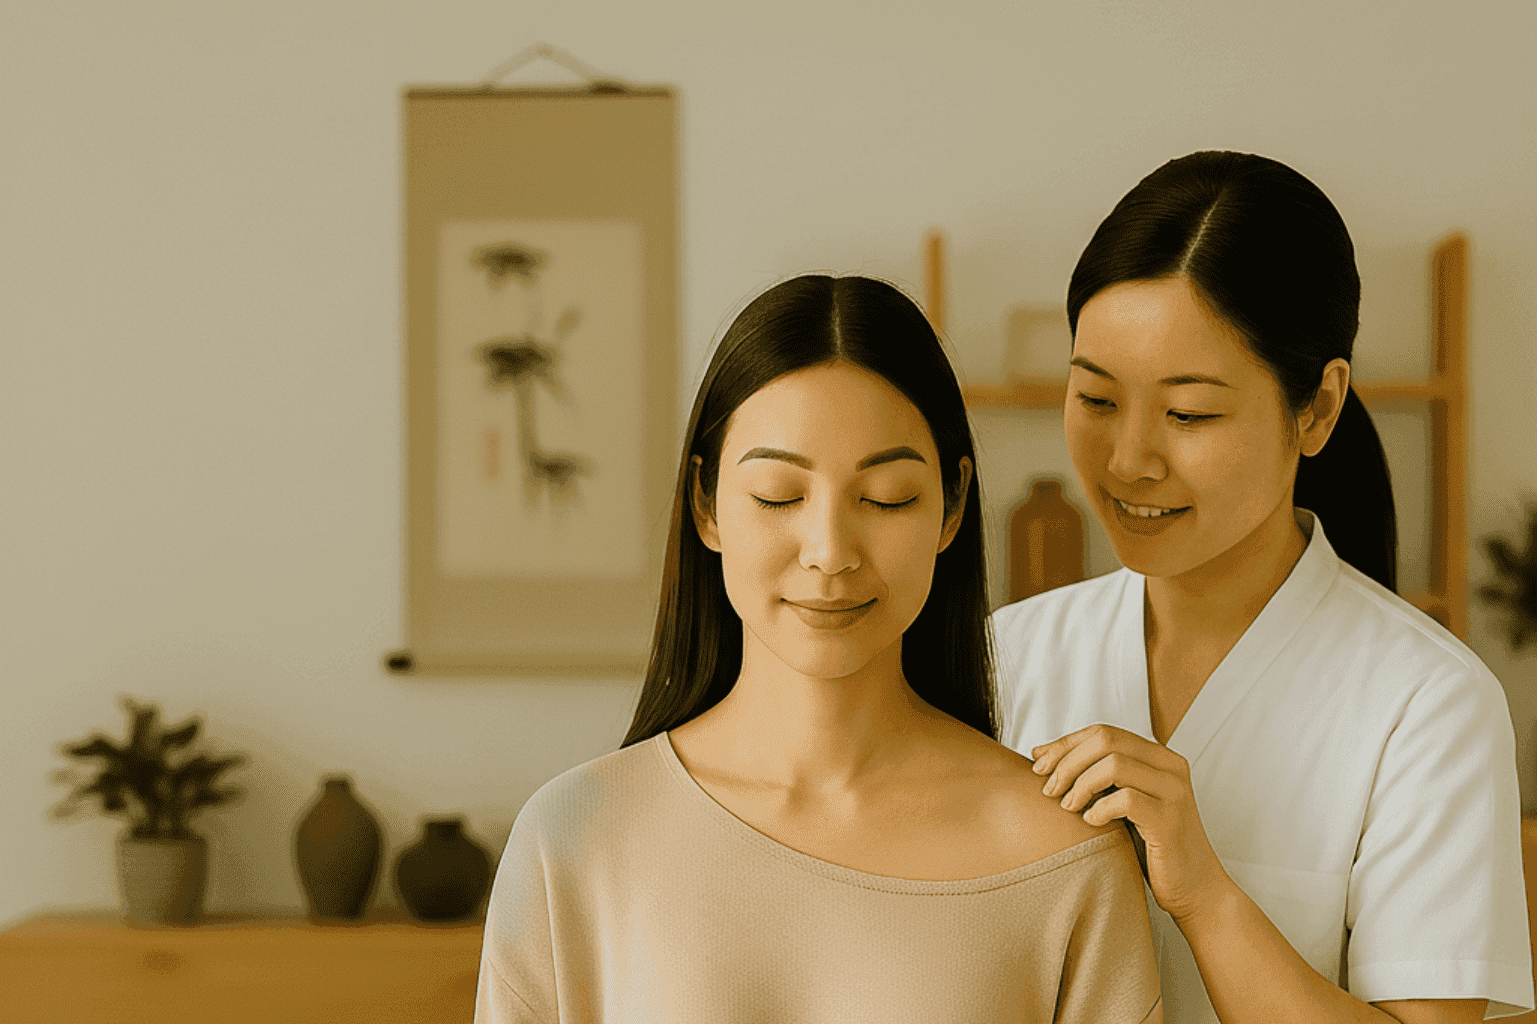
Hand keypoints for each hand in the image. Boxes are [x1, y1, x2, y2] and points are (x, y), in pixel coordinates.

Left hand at [1031, 723, 1231, 922]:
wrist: (1195, 889)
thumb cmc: (1151, 846)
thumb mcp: (1122, 802)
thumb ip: (1096, 776)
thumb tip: (1041, 754)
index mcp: (1158, 756)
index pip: (1103, 731)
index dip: (1065, 744)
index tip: (1038, 764)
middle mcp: (1170, 766)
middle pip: (1106, 740)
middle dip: (1067, 761)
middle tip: (1048, 788)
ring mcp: (1174, 792)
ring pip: (1114, 764)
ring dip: (1080, 784)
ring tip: (1067, 806)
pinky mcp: (1170, 821)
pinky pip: (1126, 800)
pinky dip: (1100, 808)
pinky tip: (1090, 821)